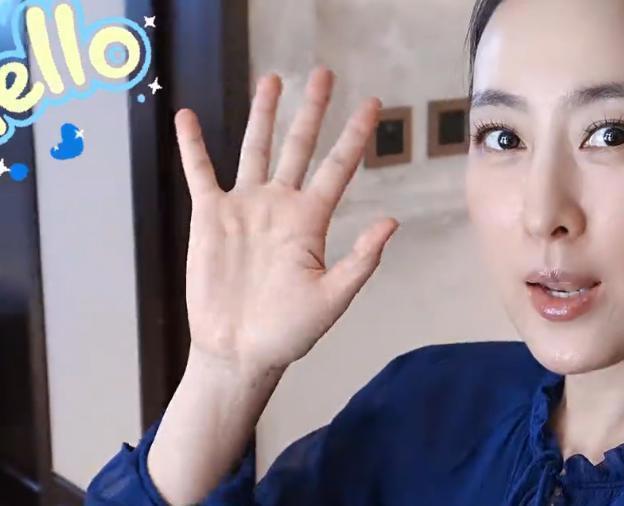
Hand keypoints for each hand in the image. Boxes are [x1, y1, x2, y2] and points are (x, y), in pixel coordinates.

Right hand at [176, 68, 397, 373]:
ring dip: (262, 115)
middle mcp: (281, 206)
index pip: (339, 167)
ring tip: (271, 80)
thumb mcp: (332, 298)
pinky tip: (188, 118)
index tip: (374, 105)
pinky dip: (193, 146)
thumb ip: (360, 260)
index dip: (355, 136)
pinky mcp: (210, 217)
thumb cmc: (289, 332)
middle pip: (299, 146)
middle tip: (324, 74)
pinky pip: (200, 173)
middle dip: (312, 110)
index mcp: (312, 222)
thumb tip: (391, 222)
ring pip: (254, 149)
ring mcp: (246, 208)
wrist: (239, 351)